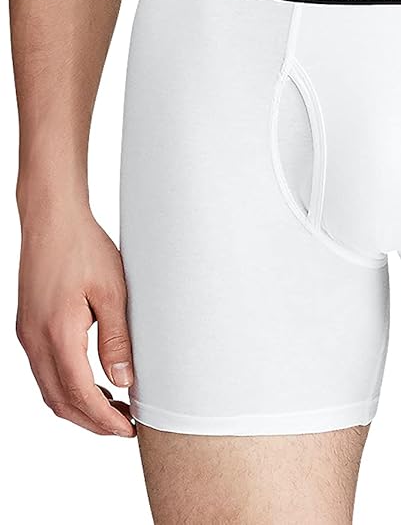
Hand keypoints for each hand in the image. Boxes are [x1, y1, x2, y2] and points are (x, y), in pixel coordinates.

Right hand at [16, 202, 135, 435]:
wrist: (51, 218)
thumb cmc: (83, 246)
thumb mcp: (112, 291)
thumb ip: (117, 340)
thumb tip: (123, 381)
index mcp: (58, 334)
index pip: (80, 395)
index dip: (104, 419)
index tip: (128, 429)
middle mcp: (35, 340)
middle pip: (60, 401)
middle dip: (92, 421)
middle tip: (123, 425)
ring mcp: (27, 335)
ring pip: (49, 389)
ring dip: (78, 405)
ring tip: (112, 406)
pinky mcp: (27, 326)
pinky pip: (43, 370)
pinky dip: (65, 386)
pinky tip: (89, 379)